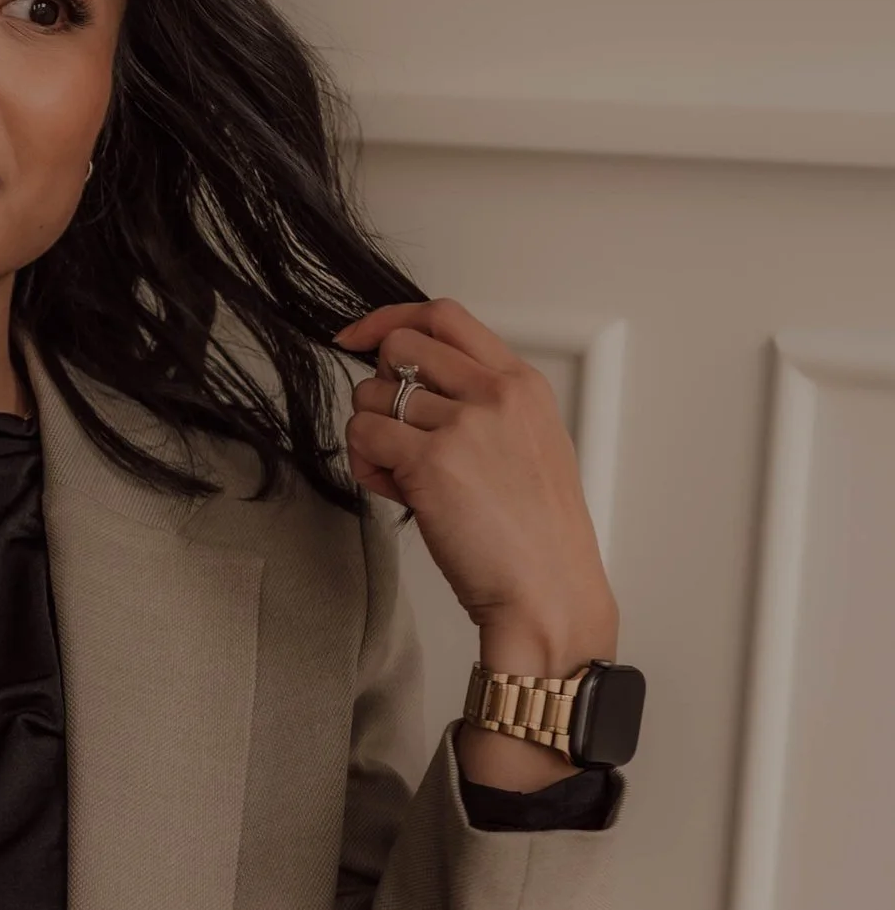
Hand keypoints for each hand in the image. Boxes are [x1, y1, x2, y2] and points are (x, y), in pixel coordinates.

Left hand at [333, 299, 618, 787]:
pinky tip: (395, 491)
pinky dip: (366, 464)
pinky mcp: (429, 462)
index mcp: (522, 384)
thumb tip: (412, 384)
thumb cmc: (537, 536)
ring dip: (370, 434)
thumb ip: (480, 405)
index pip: (446, 316)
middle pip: (400, 347)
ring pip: (371, 395)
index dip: (391, 321)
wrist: (548, 593)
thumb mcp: (529, 445)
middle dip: (380, 387)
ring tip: (402, 475)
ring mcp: (462, 425)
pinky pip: (363, 436)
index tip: (362, 338)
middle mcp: (494, 393)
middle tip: (394, 432)